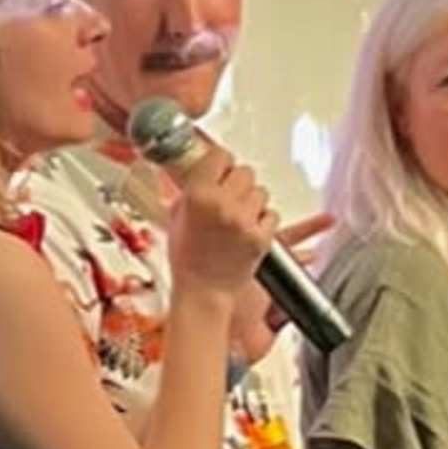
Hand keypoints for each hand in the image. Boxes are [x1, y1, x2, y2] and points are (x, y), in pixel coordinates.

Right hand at [160, 138, 273, 310]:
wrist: (204, 292)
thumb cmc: (187, 260)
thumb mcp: (176, 217)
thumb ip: (191, 191)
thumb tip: (201, 171)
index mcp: (198, 196)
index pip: (220, 156)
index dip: (221, 162)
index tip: (221, 167)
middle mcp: (223, 204)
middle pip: (245, 172)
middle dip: (238, 182)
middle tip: (230, 196)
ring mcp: (244, 221)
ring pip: (261, 192)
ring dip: (252, 201)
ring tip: (238, 217)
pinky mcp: (261, 237)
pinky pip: (271, 214)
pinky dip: (263, 221)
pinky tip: (248, 230)